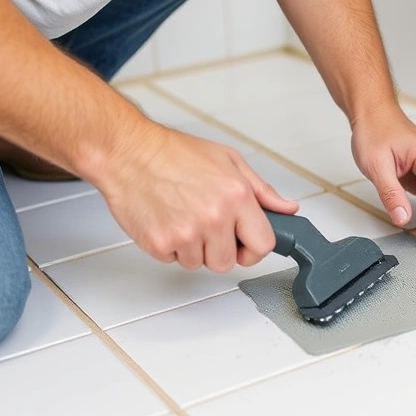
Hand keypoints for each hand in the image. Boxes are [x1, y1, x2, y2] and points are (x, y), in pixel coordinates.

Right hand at [97, 124, 297, 270]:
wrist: (128, 152)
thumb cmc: (174, 154)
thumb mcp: (229, 161)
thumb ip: (261, 190)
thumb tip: (286, 209)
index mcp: (237, 196)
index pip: (263, 244)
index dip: (254, 247)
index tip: (244, 242)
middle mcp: (214, 217)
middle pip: (228, 262)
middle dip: (220, 249)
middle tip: (205, 224)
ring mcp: (186, 233)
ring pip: (200, 264)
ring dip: (193, 247)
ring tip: (182, 216)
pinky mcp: (160, 243)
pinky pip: (174, 261)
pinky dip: (170, 246)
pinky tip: (166, 220)